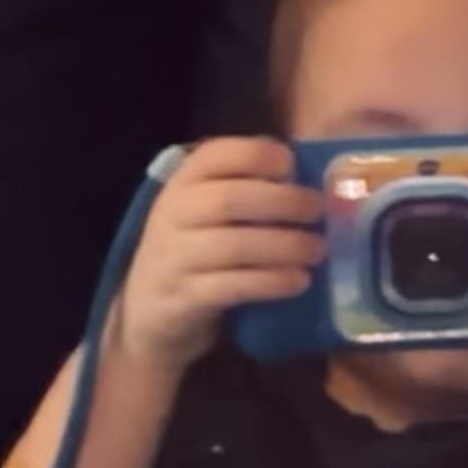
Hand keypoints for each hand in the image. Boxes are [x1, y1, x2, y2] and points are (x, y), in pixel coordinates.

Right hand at [110, 136, 322, 371]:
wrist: (148, 313)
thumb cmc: (195, 251)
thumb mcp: (207, 212)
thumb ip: (246, 191)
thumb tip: (313, 182)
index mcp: (182, 182)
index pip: (215, 154)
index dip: (257, 155)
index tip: (292, 166)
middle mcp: (172, 213)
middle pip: (228, 199)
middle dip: (282, 202)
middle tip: (319, 211)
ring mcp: (172, 257)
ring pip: (232, 245)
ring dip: (284, 246)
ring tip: (317, 250)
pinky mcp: (182, 298)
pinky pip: (231, 286)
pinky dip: (270, 282)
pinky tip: (299, 281)